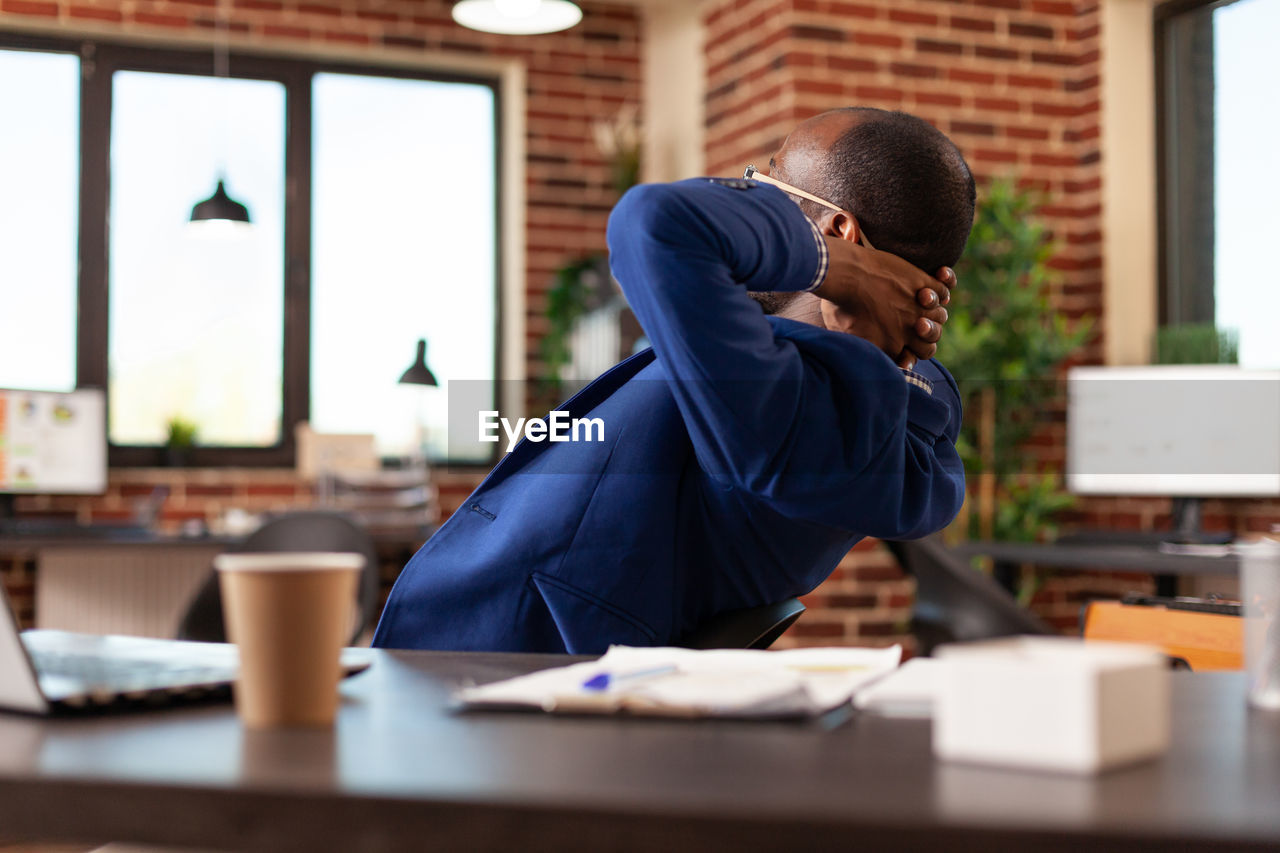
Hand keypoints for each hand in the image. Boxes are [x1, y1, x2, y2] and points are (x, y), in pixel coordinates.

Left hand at [814, 233, 954, 369]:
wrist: (845, 274)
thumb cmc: (838, 305)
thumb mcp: (845, 335)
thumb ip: (861, 346)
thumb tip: (864, 354)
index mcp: (892, 346)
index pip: (914, 357)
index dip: (912, 353)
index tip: (905, 348)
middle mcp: (910, 330)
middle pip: (933, 340)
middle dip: (928, 334)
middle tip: (918, 324)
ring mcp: (918, 307)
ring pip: (941, 316)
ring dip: (935, 311)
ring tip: (921, 298)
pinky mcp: (922, 283)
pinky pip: (944, 289)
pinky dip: (944, 284)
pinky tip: (937, 279)